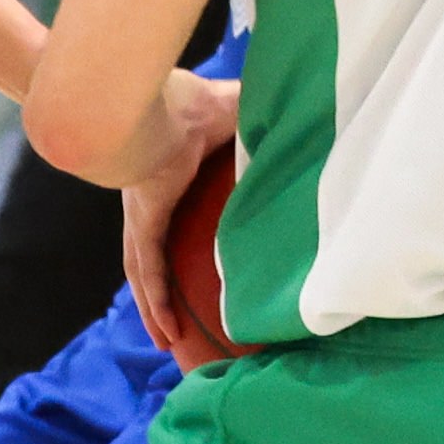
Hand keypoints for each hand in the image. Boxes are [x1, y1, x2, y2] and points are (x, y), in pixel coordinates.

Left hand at [114, 72, 241, 364]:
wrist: (171, 102)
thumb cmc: (202, 103)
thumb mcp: (242, 119)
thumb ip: (265, 129)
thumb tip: (301, 128)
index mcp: (169, 178)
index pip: (170, 220)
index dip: (175, 245)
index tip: (187, 271)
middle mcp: (149, 201)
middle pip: (150, 256)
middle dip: (157, 291)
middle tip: (171, 324)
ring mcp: (142, 213)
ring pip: (143, 271)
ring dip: (153, 307)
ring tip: (167, 341)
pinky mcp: (144, 220)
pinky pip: (148, 269)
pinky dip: (155, 299)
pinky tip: (165, 329)